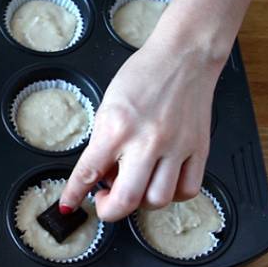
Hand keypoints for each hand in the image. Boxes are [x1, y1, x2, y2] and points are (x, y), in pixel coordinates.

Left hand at [60, 35, 222, 221]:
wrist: (184, 57)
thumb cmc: (143, 76)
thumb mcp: (108, 106)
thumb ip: (103, 144)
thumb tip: (101, 177)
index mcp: (117, 128)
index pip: (88, 172)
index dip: (74, 194)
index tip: (68, 205)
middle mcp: (147, 141)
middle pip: (127, 199)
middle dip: (109, 209)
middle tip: (104, 200)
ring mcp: (176, 147)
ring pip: (158, 200)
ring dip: (141, 202)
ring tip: (135, 186)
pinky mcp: (199, 149)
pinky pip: (188, 190)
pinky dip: (172, 195)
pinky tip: (162, 181)